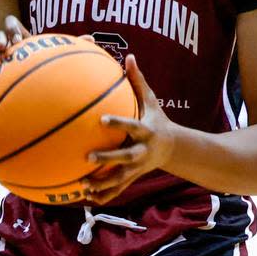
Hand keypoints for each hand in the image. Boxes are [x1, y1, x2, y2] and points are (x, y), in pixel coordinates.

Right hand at [0, 18, 94, 91]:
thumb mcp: (53, 57)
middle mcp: (7, 45)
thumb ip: (68, 48)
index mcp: (20, 37)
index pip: (12, 24)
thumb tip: (93, 39)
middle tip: (6, 47)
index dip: (13, 28)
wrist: (23, 85)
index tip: (20, 38)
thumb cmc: (42, 68)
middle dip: (0, 39)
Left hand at [83, 54, 177, 204]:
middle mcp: (141, 151)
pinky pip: (117, 189)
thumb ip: (138, 81)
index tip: (101, 120)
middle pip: (125, 157)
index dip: (118, 124)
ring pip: (120, 179)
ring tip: (83, 186)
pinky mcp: (132, 177)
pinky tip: (85, 199)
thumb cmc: (156, 120)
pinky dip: (103, 195)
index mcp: (145, 132)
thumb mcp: (151, 101)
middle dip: (108, 159)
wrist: (172, 148)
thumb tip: (128, 56)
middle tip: (88, 157)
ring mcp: (137, 167)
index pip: (131, 126)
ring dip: (102, 184)